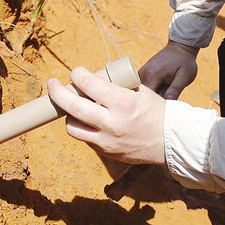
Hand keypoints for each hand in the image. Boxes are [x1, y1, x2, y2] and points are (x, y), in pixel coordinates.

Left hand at [48, 66, 166, 164]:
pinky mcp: (106, 153)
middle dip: (57, 92)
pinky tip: (88, 120)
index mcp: (123, 103)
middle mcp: (112, 123)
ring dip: (69, 114)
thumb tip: (92, 79)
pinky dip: (83, 127)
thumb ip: (116, 87)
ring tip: (73, 107)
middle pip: (72, 106)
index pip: (90, 85)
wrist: (172, 142)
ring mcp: (107, 141)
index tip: (76, 72)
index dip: (78, 75)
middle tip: (52, 85)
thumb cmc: (157, 112)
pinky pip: (85, 139)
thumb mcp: (140, 92)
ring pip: (73, 127)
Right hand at [138, 41, 198, 99]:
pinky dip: (154, 90)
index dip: (157, 104)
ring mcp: (141, 73)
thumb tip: (168, 102)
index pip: (148, 98)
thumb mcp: (185, 76)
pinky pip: (146, 87)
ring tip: (168, 86)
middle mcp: (143, 74)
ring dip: (156, 94)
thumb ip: (175, 89)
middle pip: (145, 96)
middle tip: (170, 93)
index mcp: (152, 75)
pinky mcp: (143, 73)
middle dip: (157, 99)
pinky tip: (164, 85)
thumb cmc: (184, 62)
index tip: (168, 102)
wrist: (180, 48)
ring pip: (145, 93)